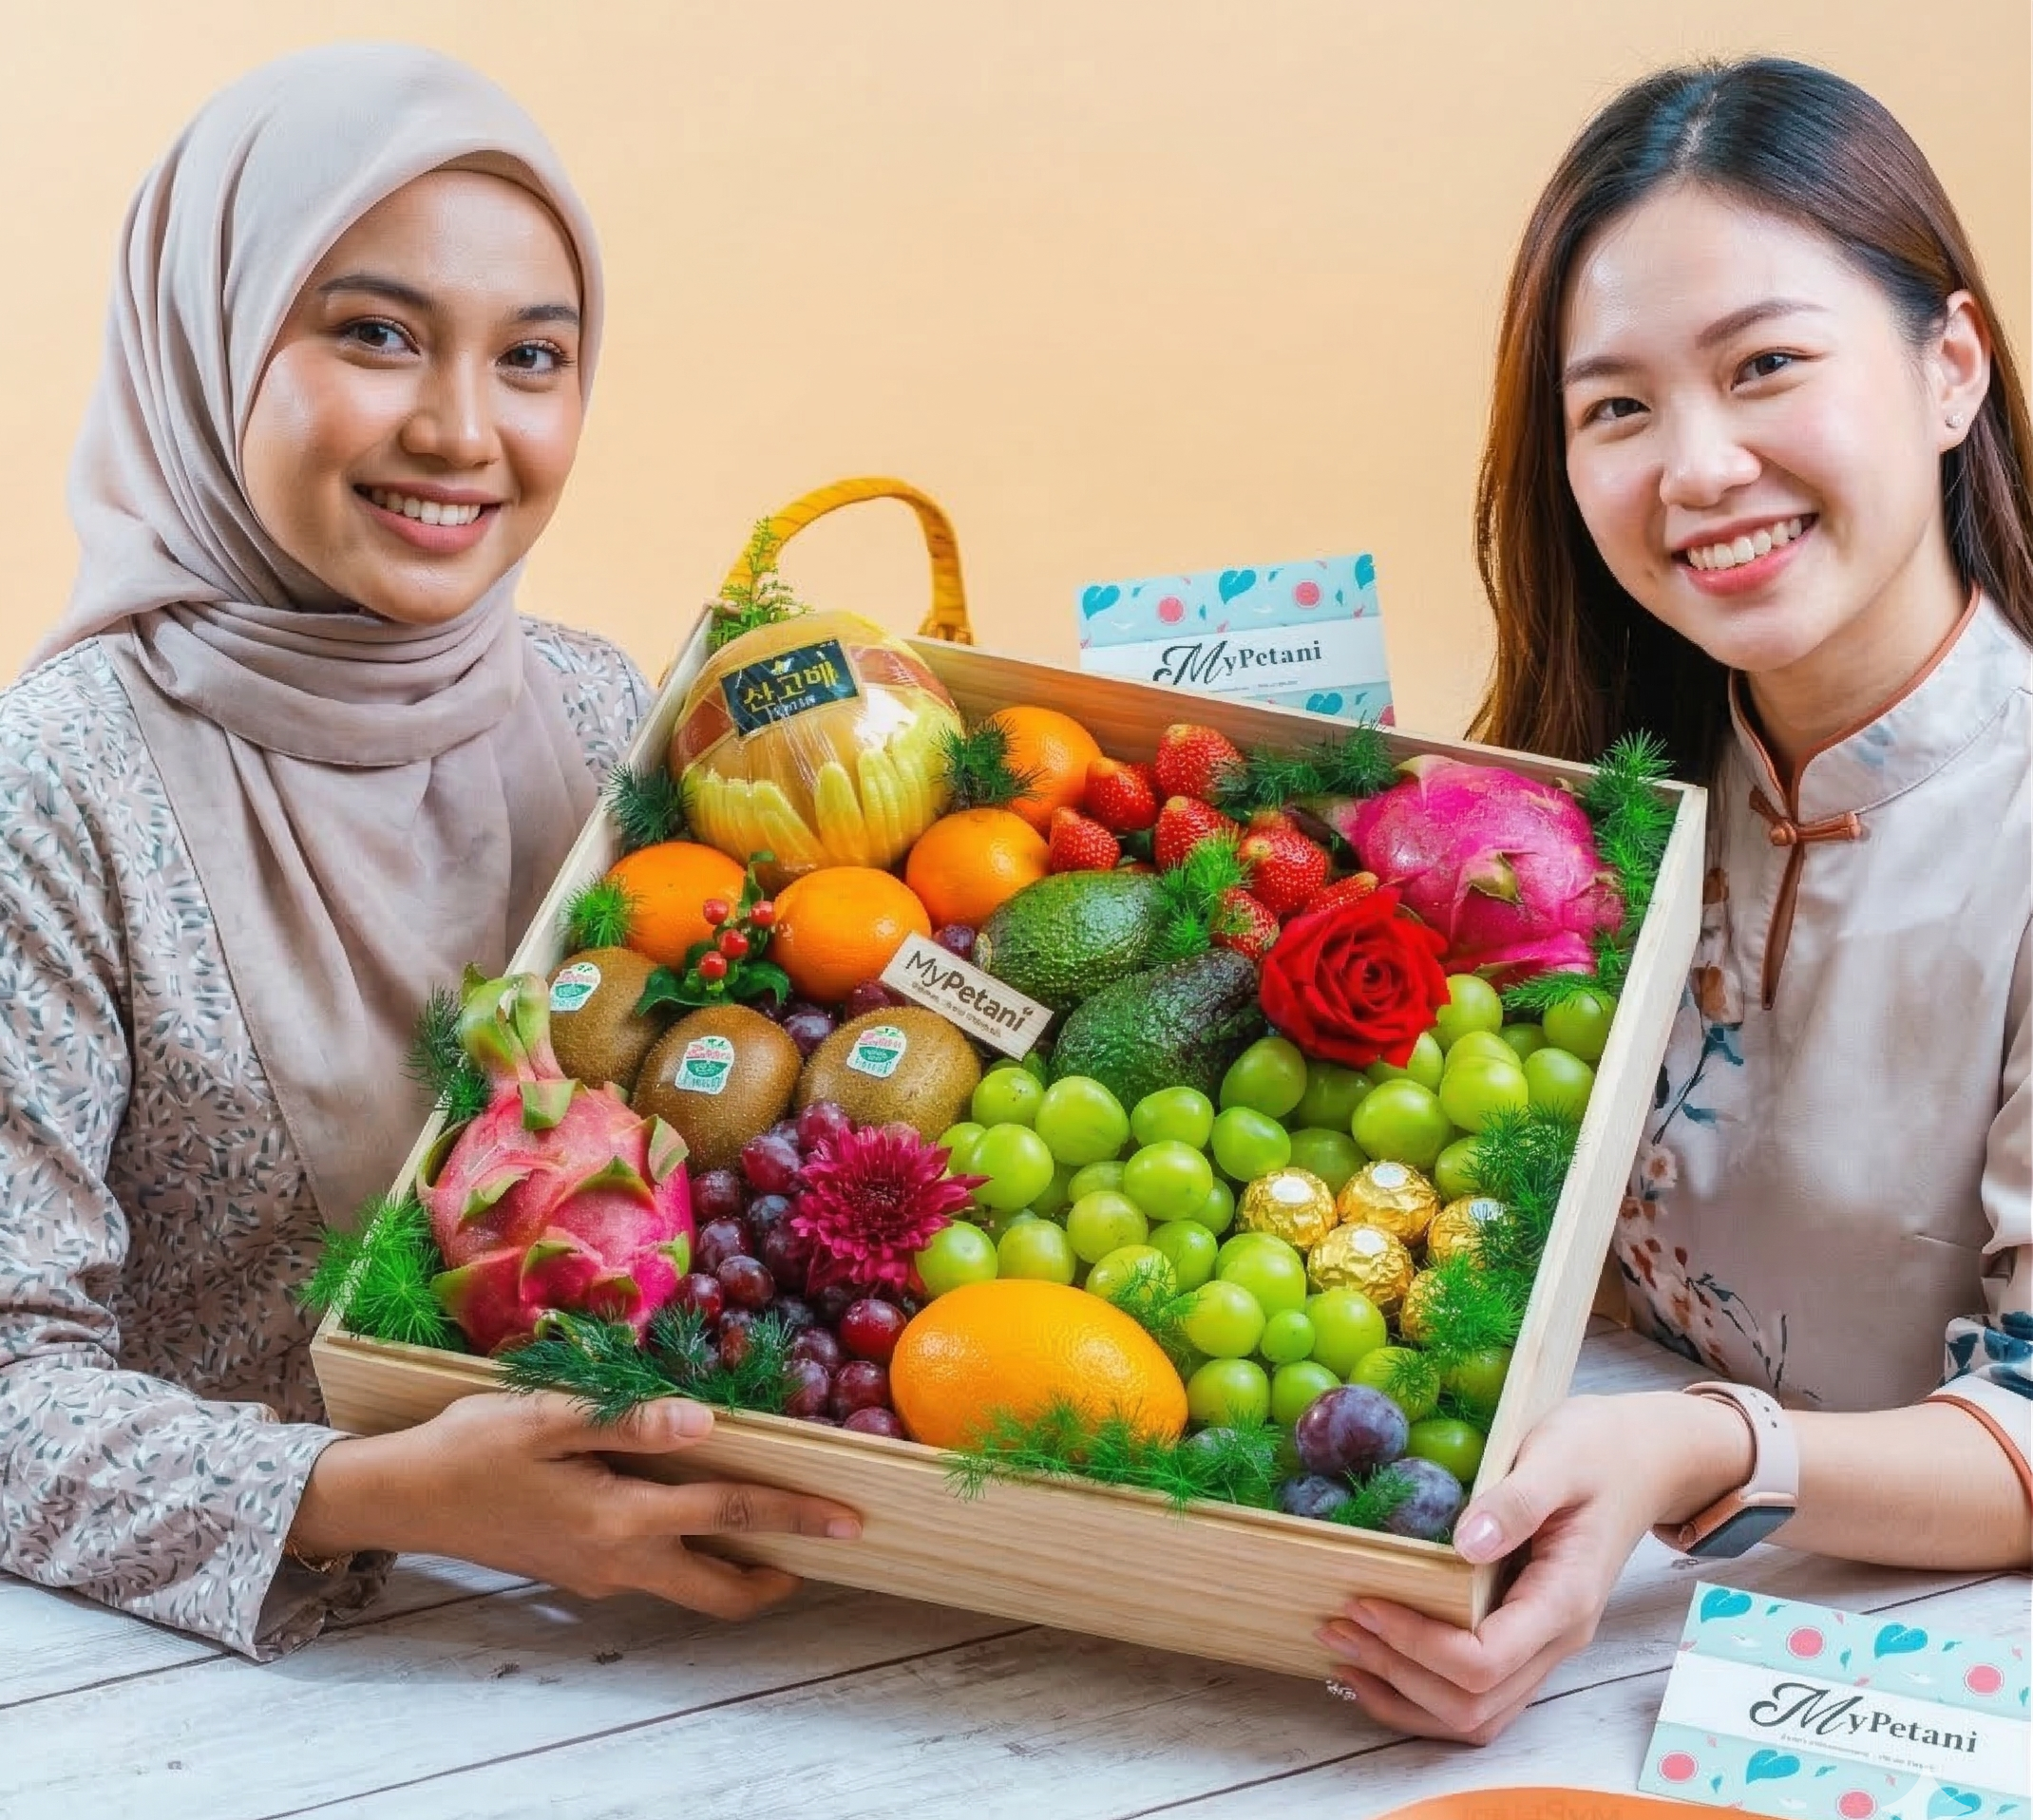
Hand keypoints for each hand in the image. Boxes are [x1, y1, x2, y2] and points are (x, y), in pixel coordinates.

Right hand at [292, 1391, 862, 1619]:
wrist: (402, 1496)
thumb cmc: (473, 1446)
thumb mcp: (549, 1416)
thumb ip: (630, 1421)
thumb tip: (705, 1422)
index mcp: (622, 1518)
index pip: (730, 1518)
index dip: (796, 1518)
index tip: (849, 1522)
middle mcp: (619, 1559)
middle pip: (720, 1589)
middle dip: (777, 1574)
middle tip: (823, 1545)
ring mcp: (598, 1573)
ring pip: (687, 1586)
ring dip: (734, 1569)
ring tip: (773, 1531)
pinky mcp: (579, 1570)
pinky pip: (652, 1572)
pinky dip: (690, 1556)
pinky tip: (692, 1513)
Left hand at [1316, 1389, 1750, 1743]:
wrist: (1644, 1459)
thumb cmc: (1601, 1450)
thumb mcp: (1559, 1455)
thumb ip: (1516, 1500)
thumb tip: (1465, 1542)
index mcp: (1564, 1597)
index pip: (1484, 1660)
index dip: (1417, 1644)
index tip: (1364, 1601)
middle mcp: (1557, 1637)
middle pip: (1474, 1704)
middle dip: (1397, 1674)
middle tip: (1336, 1624)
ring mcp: (1543, 1644)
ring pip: (1475, 1716)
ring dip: (1403, 1694)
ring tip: (1342, 1649)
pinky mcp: (1526, 1636)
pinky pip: (1478, 1694)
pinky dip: (1421, 1692)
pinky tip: (1377, 1663)